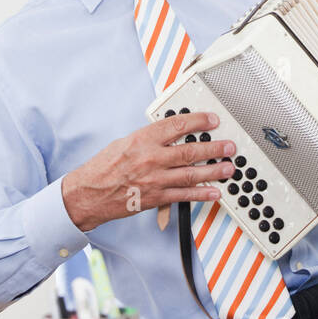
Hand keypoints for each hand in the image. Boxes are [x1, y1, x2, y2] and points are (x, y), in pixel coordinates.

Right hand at [61, 113, 234, 231]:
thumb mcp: (126, 142)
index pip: (176, 125)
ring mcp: (154, 180)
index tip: (212, 120)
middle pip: (189, 151)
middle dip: (213, 148)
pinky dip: (201, 194)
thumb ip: (150, 138)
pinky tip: (214, 192)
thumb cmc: (104, 167)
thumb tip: (173, 133)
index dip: (198, 121)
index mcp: (142, 140)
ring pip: (191, 174)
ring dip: (213, 171)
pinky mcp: (155, 198)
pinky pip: (183, 196)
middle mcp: (150, 158)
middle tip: (229, 146)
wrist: (88, 194)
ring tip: (228, 168)